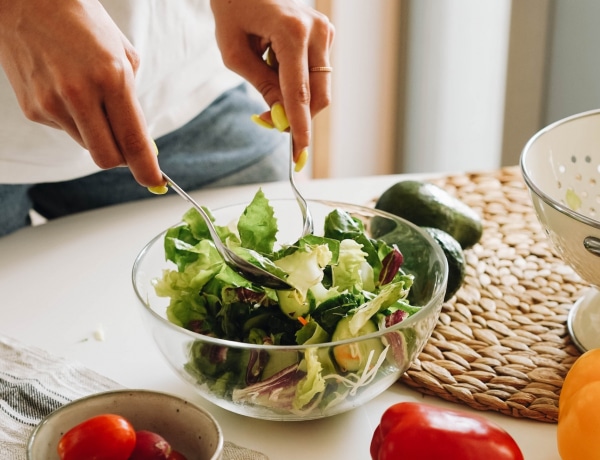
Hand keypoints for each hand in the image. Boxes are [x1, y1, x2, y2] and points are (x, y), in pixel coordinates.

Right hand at [0, 0, 162, 186]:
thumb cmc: (82, 23)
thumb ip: (132, 99)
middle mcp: (79, 93)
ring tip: (90, 98)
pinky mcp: (32, 108)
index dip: (146, 168)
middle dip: (122, 159)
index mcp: (111, 77)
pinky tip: (67, 92)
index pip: (133, 141)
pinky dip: (74, 121)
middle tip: (128, 147)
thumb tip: (140, 139)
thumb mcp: (121, 54)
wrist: (24, 1)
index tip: (154, 181)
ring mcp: (51, 103)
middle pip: (107, 158)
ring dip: (97, 134)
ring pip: (86, 145)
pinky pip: (65, 130)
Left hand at [210, 0, 334, 160]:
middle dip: (299, 116)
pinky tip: (278, 68)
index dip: (300, 125)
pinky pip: (317, 73)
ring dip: (297, 100)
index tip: (300, 152)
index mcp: (292, 32)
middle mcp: (316, 30)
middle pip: (318, 94)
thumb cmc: (233, 11)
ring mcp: (325, 30)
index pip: (299, 91)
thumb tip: (281, 117)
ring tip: (268, 88)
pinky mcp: (325, 34)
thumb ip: (262, 86)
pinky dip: (301, 84)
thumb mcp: (236, 54)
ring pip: (320, 86)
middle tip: (271, 122)